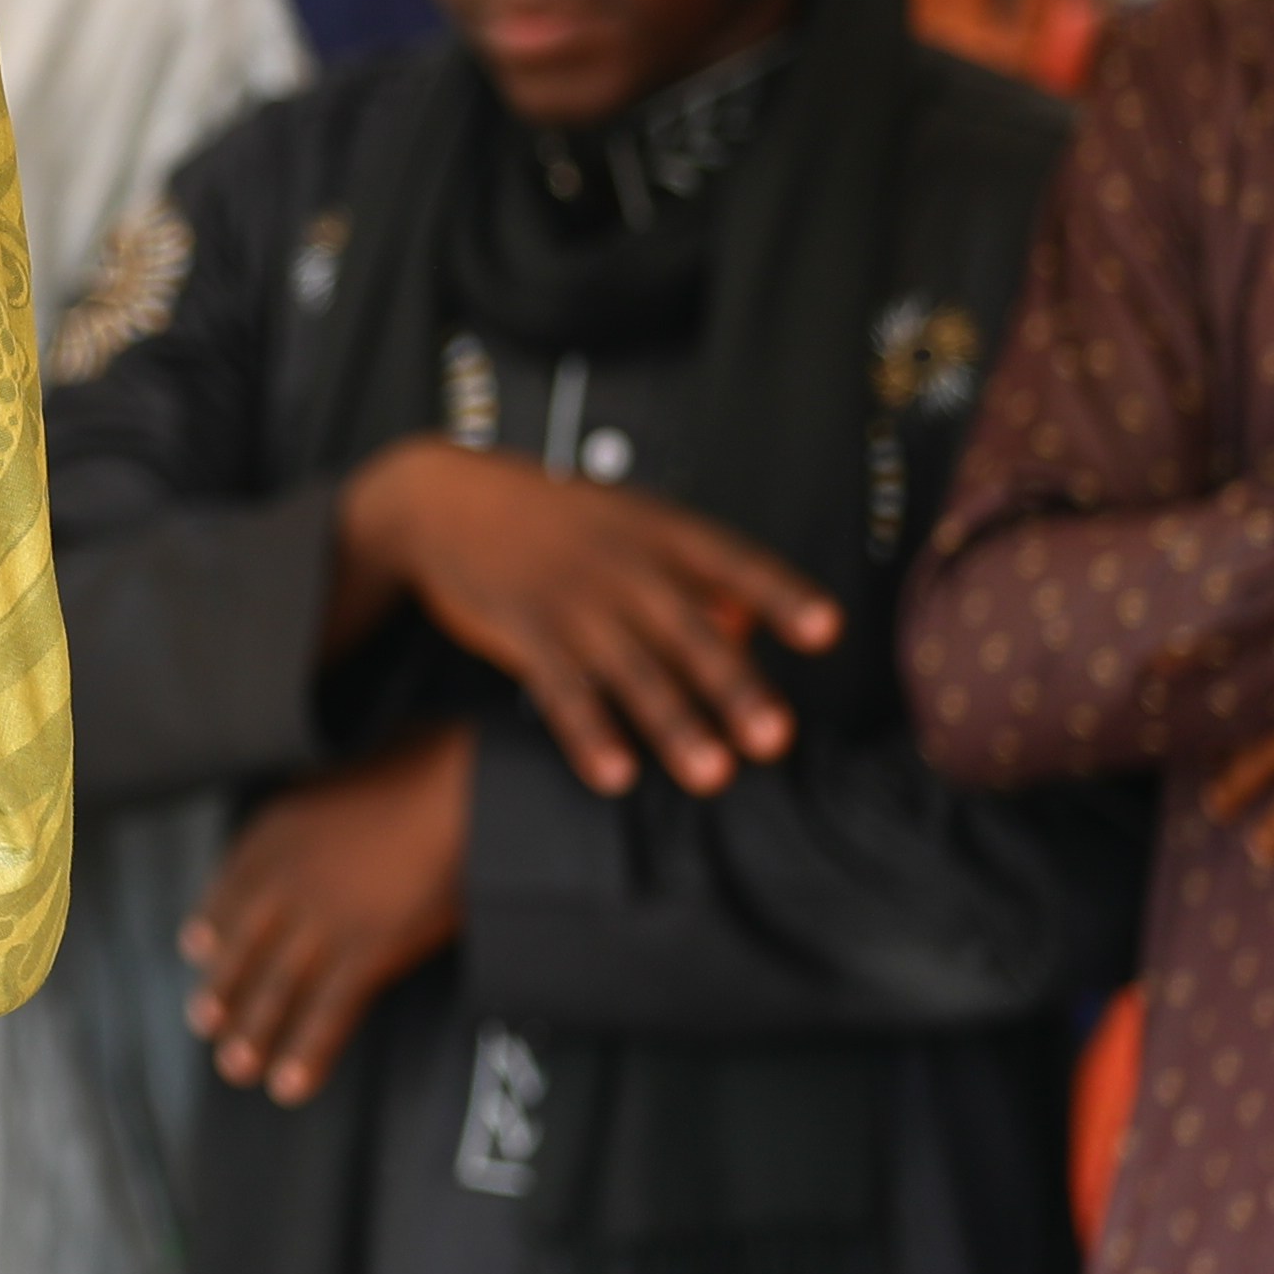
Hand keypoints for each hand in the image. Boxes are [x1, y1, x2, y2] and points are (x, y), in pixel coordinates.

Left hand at [186, 727, 470, 1103]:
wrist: (465, 781)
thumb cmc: (424, 762)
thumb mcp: (350, 764)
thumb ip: (325, 796)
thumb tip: (329, 797)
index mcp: (275, 829)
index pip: (230, 888)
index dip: (213, 923)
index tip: (197, 950)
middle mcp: (286, 879)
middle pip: (244, 947)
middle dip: (224, 990)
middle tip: (206, 1025)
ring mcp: (323, 919)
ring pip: (276, 987)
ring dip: (253, 1034)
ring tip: (235, 1069)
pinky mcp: (367, 951)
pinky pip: (328, 1012)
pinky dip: (307, 1052)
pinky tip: (290, 1086)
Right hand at [333, 438, 839, 794]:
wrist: (447, 499)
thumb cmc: (559, 519)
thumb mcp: (632, 522)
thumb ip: (694, 576)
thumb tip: (751, 629)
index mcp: (661, 532)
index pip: (734, 562)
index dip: (781, 595)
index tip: (826, 629)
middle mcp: (624, 567)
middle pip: (688, 630)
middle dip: (732, 685)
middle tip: (775, 738)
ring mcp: (572, 602)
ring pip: (631, 670)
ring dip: (673, 725)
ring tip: (711, 775)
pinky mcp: (525, 632)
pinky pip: (561, 692)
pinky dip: (588, 734)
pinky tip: (615, 774)